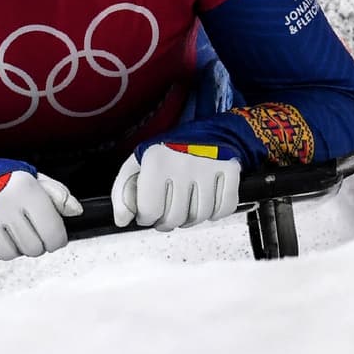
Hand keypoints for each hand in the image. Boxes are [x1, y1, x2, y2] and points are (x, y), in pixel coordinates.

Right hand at [0, 171, 81, 260]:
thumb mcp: (30, 177)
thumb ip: (56, 193)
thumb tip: (75, 211)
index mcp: (27, 190)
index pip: (54, 235)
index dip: (55, 240)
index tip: (49, 235)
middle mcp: (7, 204)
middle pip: (33, 249)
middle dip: (31, 243)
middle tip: (22, 229)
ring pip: (8, 255)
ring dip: (9, 247)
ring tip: (3, 230)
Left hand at [111, 143, 240, 229]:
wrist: (207, 132)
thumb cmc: (169, 153)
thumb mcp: (137, 165)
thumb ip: (123, 193)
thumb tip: (122, 220)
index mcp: (156, 161)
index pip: (149, 210)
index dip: (146, 218)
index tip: (148, 212)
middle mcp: (182, 163)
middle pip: (175, 218)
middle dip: (168, 221)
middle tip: (167, 212)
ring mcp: (208, 167)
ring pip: (199, 217)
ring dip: (191, 218)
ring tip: (186, 205)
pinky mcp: (230, 170)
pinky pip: (223, 209)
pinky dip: (216, 212)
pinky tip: (206, 200)